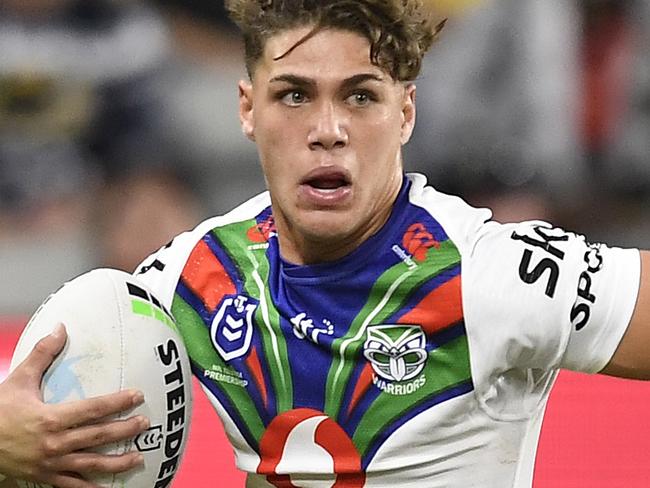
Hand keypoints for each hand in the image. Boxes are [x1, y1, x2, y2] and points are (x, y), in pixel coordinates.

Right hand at [0, 324, 148, 487]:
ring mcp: (51, 463)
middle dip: (124, 430)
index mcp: (51, 418)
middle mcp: (54, 443)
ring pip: (90, 464)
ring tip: (138, 458)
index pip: (92, 409)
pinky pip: (72, 487)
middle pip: (97, 436)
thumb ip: (43, 354)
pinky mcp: (45, 477)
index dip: (117, 402)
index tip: (137, 396)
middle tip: (144, 423)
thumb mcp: (19, 379)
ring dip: (117, 463)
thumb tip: (60, 328)